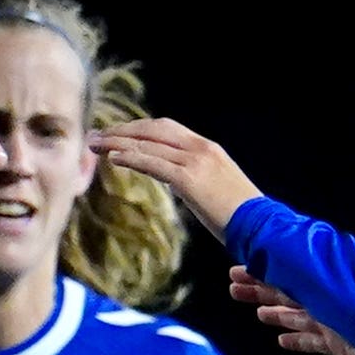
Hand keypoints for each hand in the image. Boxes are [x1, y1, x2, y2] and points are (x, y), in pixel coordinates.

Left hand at [88, 118, 261, 238]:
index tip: (117, 133)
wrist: (260, 226)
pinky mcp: (190, 179)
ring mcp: (196, 161)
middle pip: (154, 129)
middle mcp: (201, 148)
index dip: (138, 129)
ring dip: (118, 141)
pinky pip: (153, 163)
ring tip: (94, 144)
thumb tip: (177, 182)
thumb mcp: (216, 189)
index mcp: (208, 149)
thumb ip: (195, 180)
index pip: (166, 129)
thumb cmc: (240, 217)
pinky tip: (113, 158)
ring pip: (149, 143)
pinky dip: (131, 158)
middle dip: (123, 129)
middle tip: (97, 135)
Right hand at [229, 268, 354, 354]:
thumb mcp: (338, 287)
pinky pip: (314, 342)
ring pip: (297, 316)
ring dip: (275, 313)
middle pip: (288, 293)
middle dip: (261, 289)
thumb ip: (306, 270)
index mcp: (324, 282)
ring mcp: (335, 323)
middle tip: (234, 287)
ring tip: (255, 312)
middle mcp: (328, 300)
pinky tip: (281, 340)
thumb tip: (276, 243)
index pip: (285, 273)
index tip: (238, 267)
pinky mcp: (343, 345)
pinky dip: (297, 341)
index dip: (261, 271)